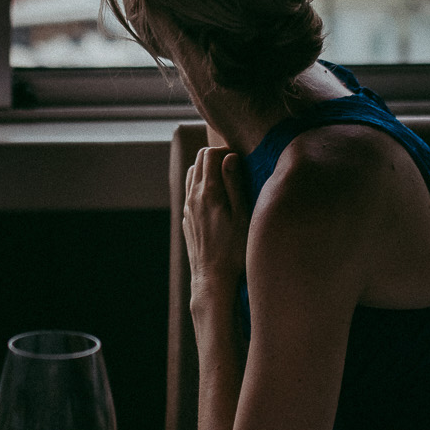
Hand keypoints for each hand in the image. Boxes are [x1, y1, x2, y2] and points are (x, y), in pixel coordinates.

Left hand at [183, 146, 252, 309]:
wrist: (212, 279)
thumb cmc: (234, 250)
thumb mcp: (243, 216)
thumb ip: (235, 184)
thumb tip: (230, 156)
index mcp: (209, 192)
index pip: (210, 154)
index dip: (226, 151)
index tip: (241, 162)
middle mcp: (193, 196)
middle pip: (199, 160)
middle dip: (217, 157)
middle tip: (236, 169)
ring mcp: (188, 207)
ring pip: (192, 174)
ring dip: (207, 170)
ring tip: (227, 182)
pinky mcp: (187, 219)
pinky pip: (190, 191)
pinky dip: (201, 185)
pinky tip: (217, 200)